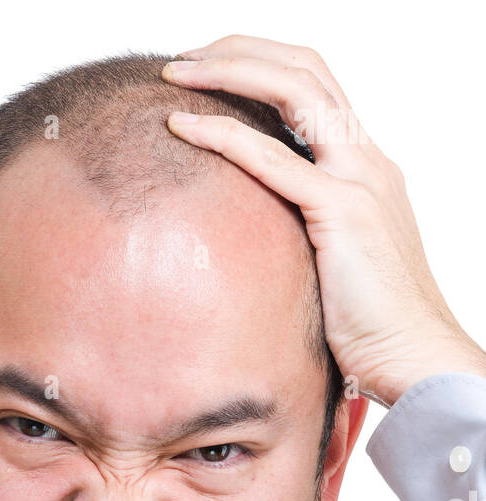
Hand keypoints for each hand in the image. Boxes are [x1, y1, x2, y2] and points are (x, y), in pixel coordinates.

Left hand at [162, 35, 485, 406]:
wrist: (414, 358)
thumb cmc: (372, 329)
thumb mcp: (335, 266)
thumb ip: (304, 236)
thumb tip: (256, 246)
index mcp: (367, 169)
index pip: (315, 88)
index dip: (261, 67)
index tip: (208, 72)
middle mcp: (367, 160)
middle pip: (305, 69)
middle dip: (240, 50)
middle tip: (183, 60)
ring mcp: (359, 179)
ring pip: (295, 90)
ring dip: (230, 70)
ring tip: (177, 74)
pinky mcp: (342, 211)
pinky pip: (272, 158)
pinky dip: (223, 134)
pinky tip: (182, 125)